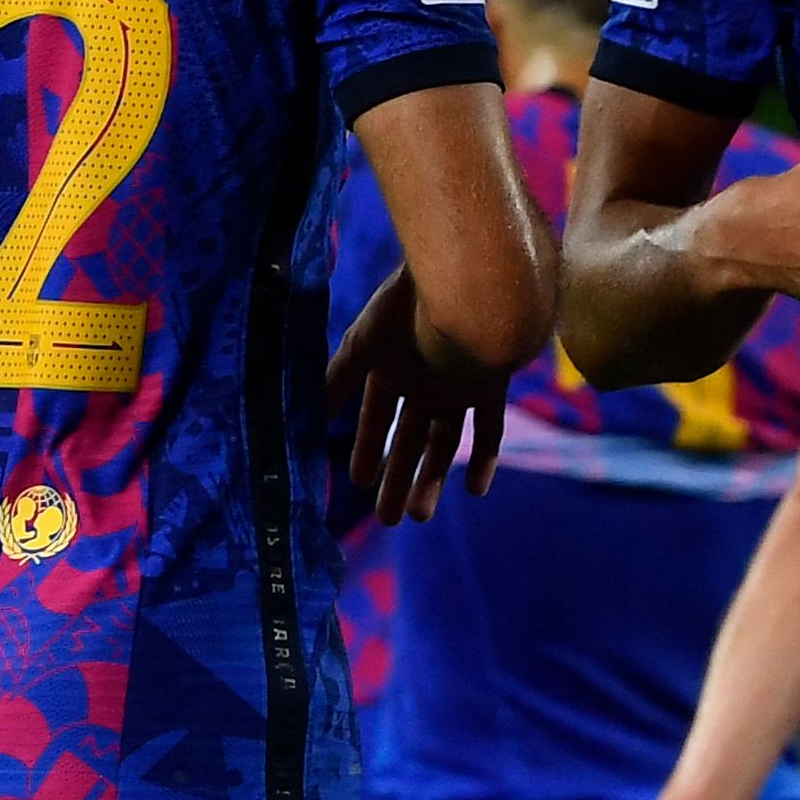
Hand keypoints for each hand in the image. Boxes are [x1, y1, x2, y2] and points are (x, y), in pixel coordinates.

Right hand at [323, 264, 512, 526]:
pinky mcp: (491, 386)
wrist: (462, 279)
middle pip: (412, 440)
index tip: (358, 483)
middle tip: (390, 520)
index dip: (369, 451)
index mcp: (392, 370)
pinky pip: (490, 429)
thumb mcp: (362, 346)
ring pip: (445, 442)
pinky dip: (483, 458)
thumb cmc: (406, 308)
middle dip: (399, 478)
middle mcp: (425, 383)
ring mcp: (459, 386)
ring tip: (419, 516)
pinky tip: (475, 490)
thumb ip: (337, 380)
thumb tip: (308, 415)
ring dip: (433, 478)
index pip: (378, 420)